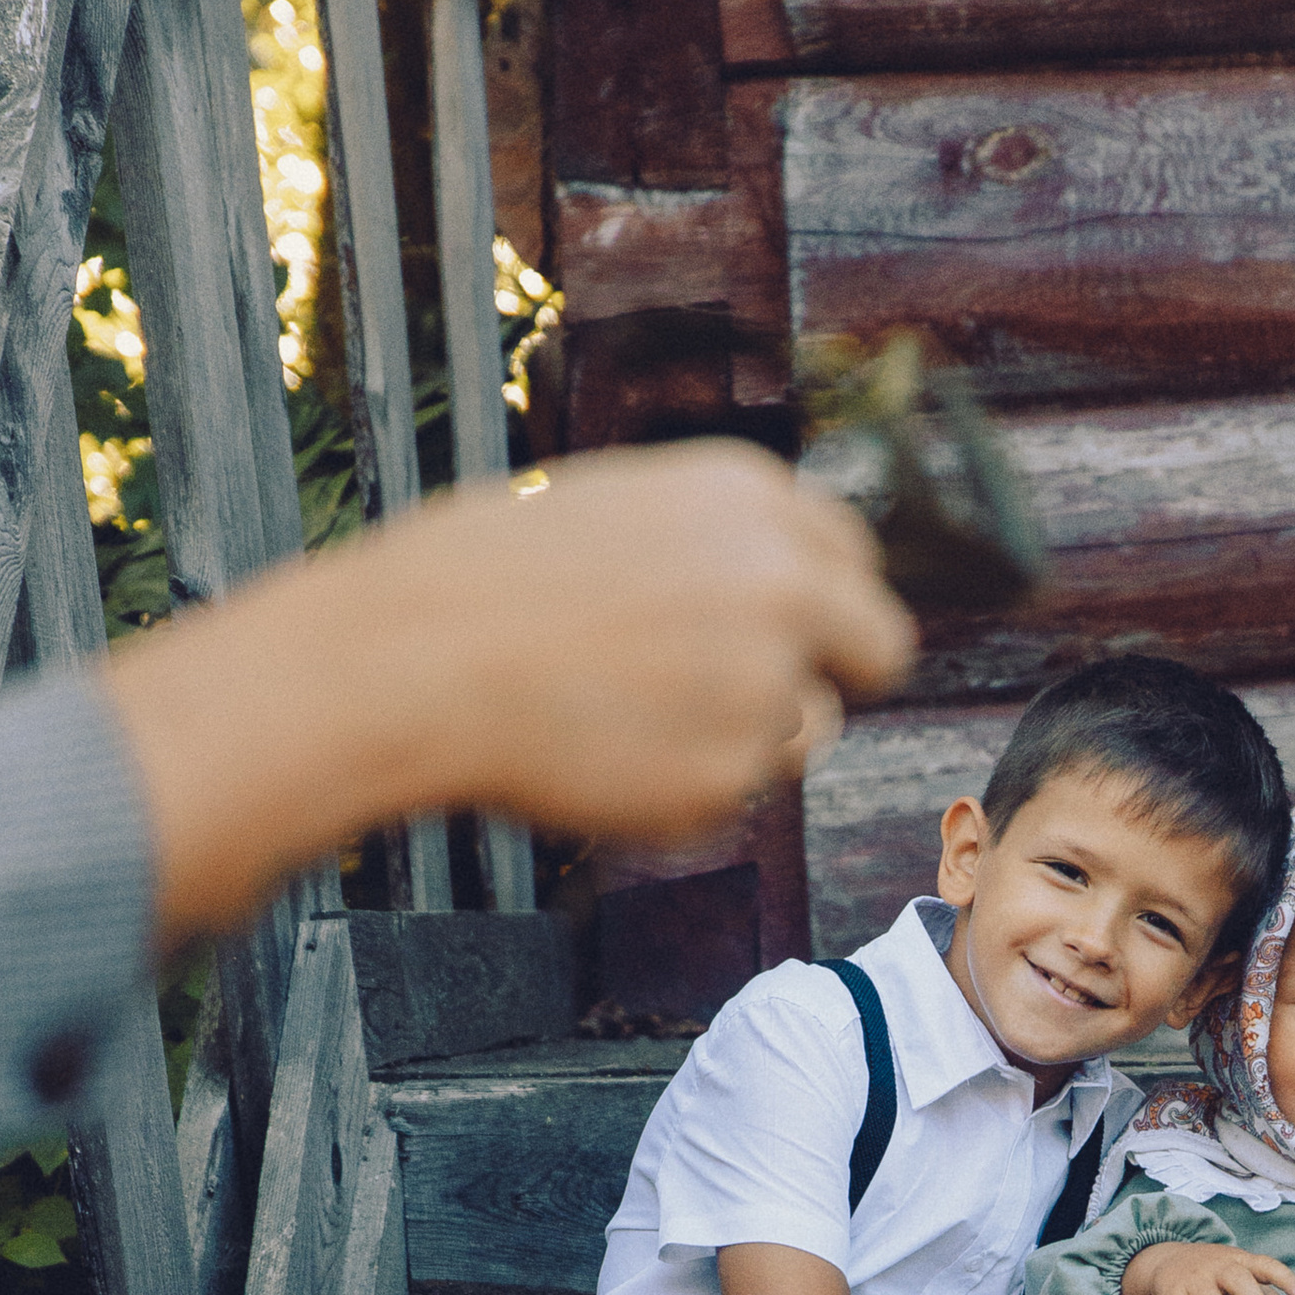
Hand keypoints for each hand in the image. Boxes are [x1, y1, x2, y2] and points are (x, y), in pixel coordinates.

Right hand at [117, 441, 917, 942]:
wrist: (411, 660)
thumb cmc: (481, 583)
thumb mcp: (615, 511)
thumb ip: (715, 547)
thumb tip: (785, 594)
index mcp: (750, 496)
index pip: (854, 555)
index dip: (826, 604)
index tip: (800, 634)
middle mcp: (783, 583)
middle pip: (883, 647)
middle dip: (840, 677)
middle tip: (769, 702)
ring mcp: (765, 681)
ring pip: (804, 733)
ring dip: (742, 739)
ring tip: (623, 720)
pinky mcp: (733, 774)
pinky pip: (736, 797)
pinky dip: (683, 792)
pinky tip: (601, 757)